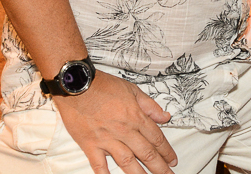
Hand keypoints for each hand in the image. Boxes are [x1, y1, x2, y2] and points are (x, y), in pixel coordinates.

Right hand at [52, 70, 176, 173]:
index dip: (166, 151)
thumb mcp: (132, 90)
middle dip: (159, 167)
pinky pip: (99, 165)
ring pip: (127, 162)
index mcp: (136, 117)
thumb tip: (165, 116)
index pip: (156, 138)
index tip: (172, 159)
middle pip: (146, 153)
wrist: (78, 85)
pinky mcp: (90, 144)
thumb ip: (149, 105)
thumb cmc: (103, 86)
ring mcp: (107, 139)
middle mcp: (124, 131)